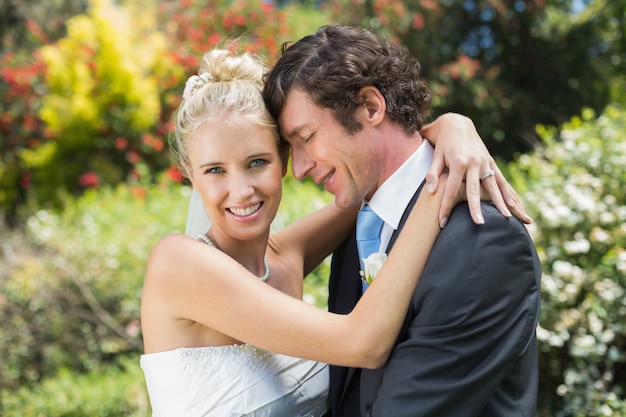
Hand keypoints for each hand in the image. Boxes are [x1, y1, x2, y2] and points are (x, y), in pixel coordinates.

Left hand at [421, 113, 531, 227]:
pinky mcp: (491, 162)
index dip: (445, 207)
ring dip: (500, 203)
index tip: (442, 222)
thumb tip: (431, 192)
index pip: (450, 190)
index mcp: (458, 162)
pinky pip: (501, 180)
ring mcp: (485, 163)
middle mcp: (474, 163)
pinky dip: (508, 193)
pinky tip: (515, 205)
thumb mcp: (435, 156)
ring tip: (506, 218)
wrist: (457, 124)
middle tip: (478, 224)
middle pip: (474, 190)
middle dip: (476, 208)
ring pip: (493, 186)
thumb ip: (432, 174)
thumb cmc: (442, 142)